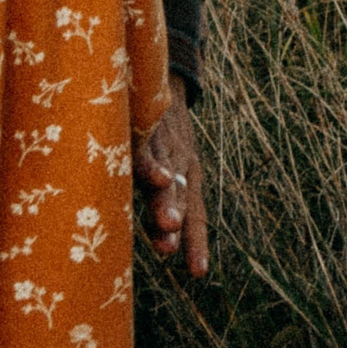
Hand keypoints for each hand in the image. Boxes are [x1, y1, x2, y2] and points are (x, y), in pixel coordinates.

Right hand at [134, 96, 209, 278]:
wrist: (159, 74)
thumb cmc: (160, 133)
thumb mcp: (163, 166)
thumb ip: (159, 199)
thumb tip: (154, 241)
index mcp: (188, 176)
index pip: (195, 214)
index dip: (196, 242)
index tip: (199, 273)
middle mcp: (181, 163)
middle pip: (180, 199)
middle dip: (175, 225)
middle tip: (170, 249)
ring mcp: (165, 144)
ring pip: (167, 176)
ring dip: (167, 200)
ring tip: (168, 224)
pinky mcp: (147, 126)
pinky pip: (149, 146)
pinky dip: (154, 163)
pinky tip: (159, 177)